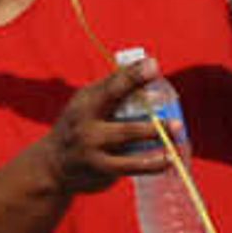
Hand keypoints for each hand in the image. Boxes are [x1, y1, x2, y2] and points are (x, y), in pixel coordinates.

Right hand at [38, 60, 172, 195]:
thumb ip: (112, 91)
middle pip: (117, 105)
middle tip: (173, 110)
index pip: (112, 83)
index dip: (133, 74)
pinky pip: (131, 164)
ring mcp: (91, 143)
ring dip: (156, 133)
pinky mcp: (100, 167)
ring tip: (178, 133)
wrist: (52, 165)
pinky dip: (152, 163)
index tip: (153, 65)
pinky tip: (169, 160)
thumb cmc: (80, 129)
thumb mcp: (87, 107)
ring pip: (128, 133)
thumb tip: (149, 67)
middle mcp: (85, 118)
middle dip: (142, 96)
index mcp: (86, 100)